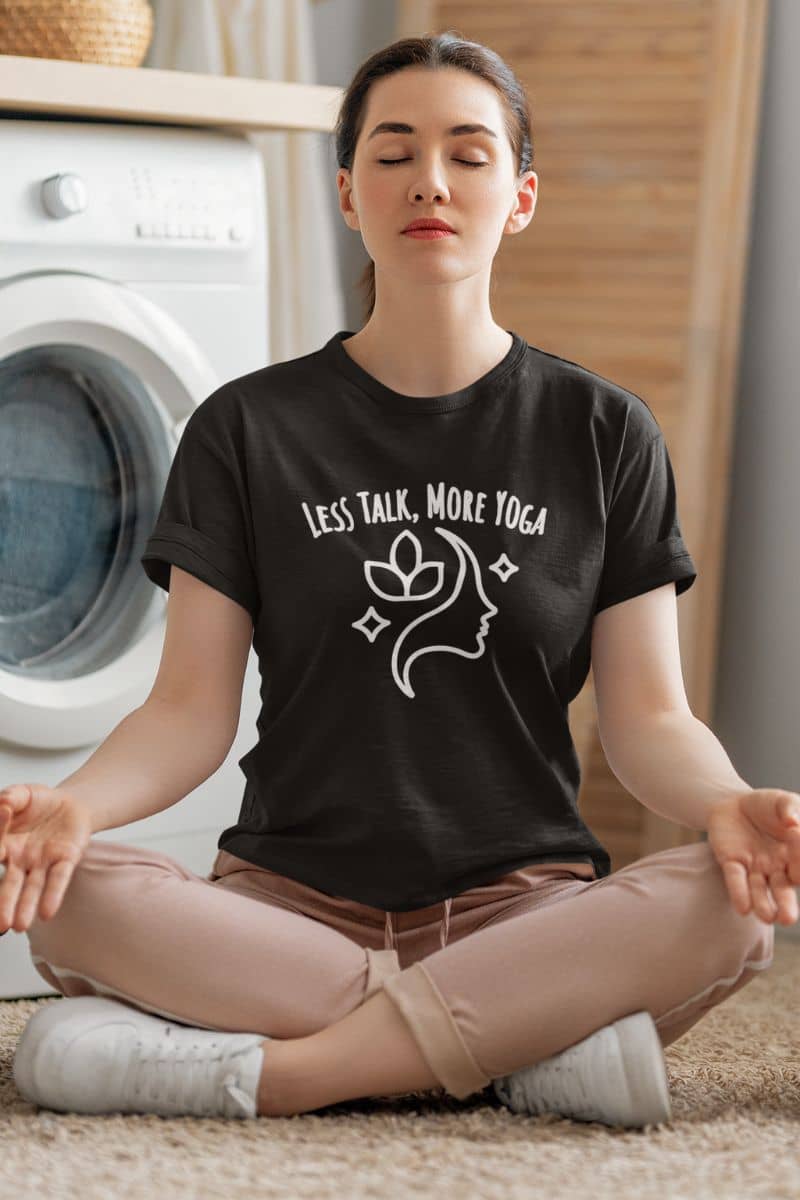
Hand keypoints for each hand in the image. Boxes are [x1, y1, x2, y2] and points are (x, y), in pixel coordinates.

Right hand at [0, 783, 91, 933]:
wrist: (70, 803)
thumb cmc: (39, 802)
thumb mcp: (22, 793)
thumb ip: (12, 796)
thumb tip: (4, 803)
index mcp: (5, 844)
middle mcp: (20, 860)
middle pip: (9, 884)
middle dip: (3, 903)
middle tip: (0, 924)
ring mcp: (42, 862)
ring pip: (32, 887)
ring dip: (25, 906)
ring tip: (18, 926)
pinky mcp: (65, 859)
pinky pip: (59, 879)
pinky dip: (53, 894)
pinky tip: (47, 913)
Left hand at [707, 788, 799, 924]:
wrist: (734, 802)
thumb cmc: (767, 806)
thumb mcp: (784, 802)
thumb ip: (791, 809)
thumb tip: (793, 824)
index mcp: (794, 856)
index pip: (799, 867)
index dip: (799, 860)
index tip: (794, 840)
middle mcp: (776, 867)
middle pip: (782, 891)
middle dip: (786, 905)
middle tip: (787, 919)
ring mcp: (753, 867)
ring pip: (759, 891)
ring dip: (762, 904)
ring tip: (767, 917)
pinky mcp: (731, 862)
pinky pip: (735, 879)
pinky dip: (739, 892)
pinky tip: (743, 908)